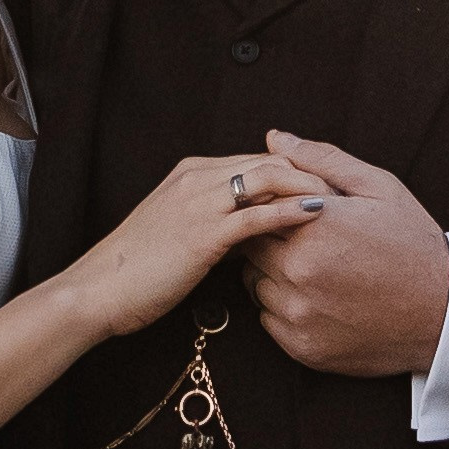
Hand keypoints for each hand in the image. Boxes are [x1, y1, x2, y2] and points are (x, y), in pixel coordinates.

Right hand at [67, 154, 329, 340]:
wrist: (98, 290)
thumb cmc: (138, 271)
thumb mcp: (178, 235)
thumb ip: (214, 224)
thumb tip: (253, 233)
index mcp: (191, 174)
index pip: (257, 158)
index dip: (297, 170)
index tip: (330, 187)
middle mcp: (196, 179)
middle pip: (269, 160)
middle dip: (312, 173)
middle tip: (349, 192)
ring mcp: (199, 202)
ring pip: (267, 178)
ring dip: (309, 187)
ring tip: (344, 203)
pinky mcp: (203, 233)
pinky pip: (256, 214)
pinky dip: (290, 212)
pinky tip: (319, 217)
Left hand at [240, 130, 448, 376]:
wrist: (445, 314)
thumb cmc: (413, 244)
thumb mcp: (379, 188)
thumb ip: (322, 160)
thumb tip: (273, 137)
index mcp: (315, 226)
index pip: (258, 206)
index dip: (274, 207)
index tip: (296, 213)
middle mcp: (299, 271)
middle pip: (252, 245)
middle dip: (272, 239)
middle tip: (308, 241)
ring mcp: (299, 313)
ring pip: (256, 283)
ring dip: (275, 274)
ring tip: (318, 270)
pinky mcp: (301, 346)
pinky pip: (269, 318)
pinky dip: (286, 307)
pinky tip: (321, 299)